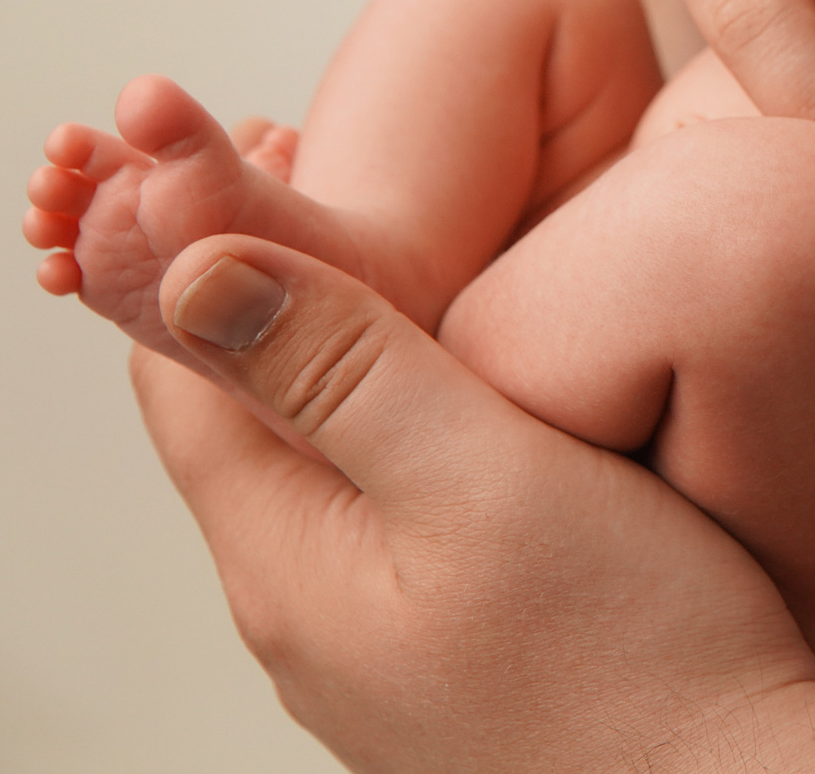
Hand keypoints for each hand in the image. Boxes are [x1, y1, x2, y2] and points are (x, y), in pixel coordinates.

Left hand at [132, 235, 814, 771]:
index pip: (181, 378)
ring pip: (332, 475)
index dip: (201, 252)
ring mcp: (384, 655)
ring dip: (349, 371)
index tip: (257, 149)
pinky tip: (489, 409)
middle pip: (252, 425)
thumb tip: (190, 267)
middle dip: (277, 301)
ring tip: (420, 273)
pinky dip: (412, 442)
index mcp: (289, 562)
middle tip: (340, 182)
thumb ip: (343, 369)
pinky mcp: (461, 666)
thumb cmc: (633, 653)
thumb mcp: (483, 478)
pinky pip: (400, 528)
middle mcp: (312, 619)